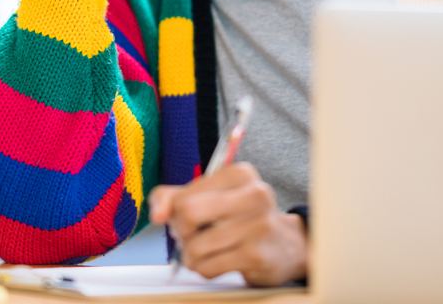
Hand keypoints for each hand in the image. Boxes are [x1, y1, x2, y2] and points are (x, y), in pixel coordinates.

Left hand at [148, 163, 307, 286]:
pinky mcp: (257, 255)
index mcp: (239, 173)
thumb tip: (157, 215)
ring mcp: (258, 226)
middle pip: (188, 214)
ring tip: (203, 252)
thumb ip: (172, 198)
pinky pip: (209, 267)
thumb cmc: (239, 218)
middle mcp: (254, 194)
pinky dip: (204, 269)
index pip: (183, 196)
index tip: (187, 218)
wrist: (285, 246)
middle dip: (181, 232)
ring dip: (191, 256)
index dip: (175, 213)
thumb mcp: (208, 197)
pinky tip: (216, 263)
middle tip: (190, 236)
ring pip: (196, 246)